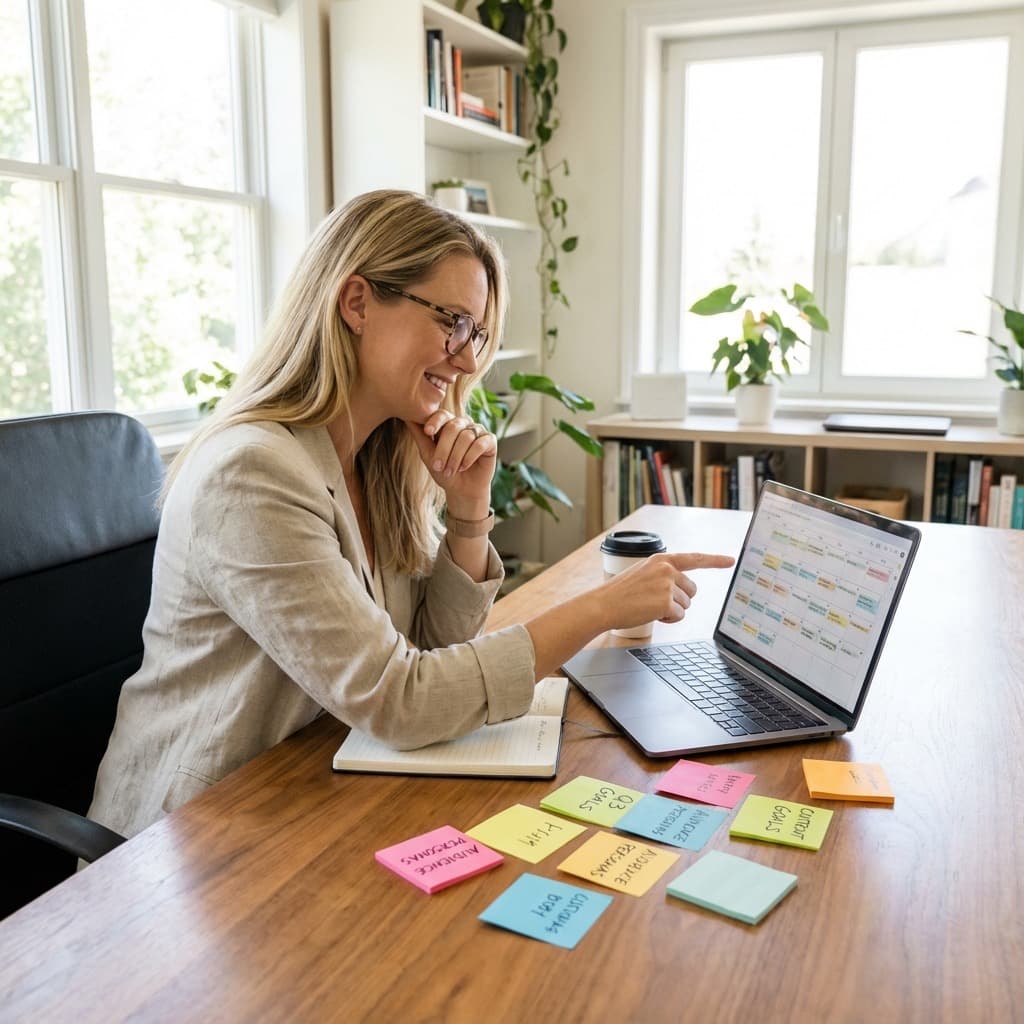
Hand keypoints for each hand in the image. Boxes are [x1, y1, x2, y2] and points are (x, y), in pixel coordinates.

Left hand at [404, 412, 495, 515]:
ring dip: (456, 457)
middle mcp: (464, 423)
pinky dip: (470, 457)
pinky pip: (480, 443)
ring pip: (466, 437)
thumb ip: (419, 436)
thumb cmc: (444, 471)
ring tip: (450, 471)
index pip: (442, 415)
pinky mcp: (490, 441)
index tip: (428, 432)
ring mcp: (478, 431)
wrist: (462, 490)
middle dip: (444, 449)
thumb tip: (406, 417)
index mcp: (448, 423)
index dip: (435, 422)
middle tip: (438, 467)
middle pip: (453, 427)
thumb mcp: (428, 455)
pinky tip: (464, 467)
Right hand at [598, 552, 734, 631]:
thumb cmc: (620, 593)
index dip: (715, 560)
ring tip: (648, 606)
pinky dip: (668, 619)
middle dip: (679, 599)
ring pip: (686, 604)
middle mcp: (667, 569)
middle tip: (656, 601)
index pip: (694, 558)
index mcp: (661, 559)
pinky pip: (679, 615)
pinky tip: (651, 614)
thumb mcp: (642, 573)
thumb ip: (663, 574)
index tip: (730, 560)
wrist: (603, 605)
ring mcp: (667, 585)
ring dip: (671, 610)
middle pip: (692, 590)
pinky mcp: (666, 601)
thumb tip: (683, 588)